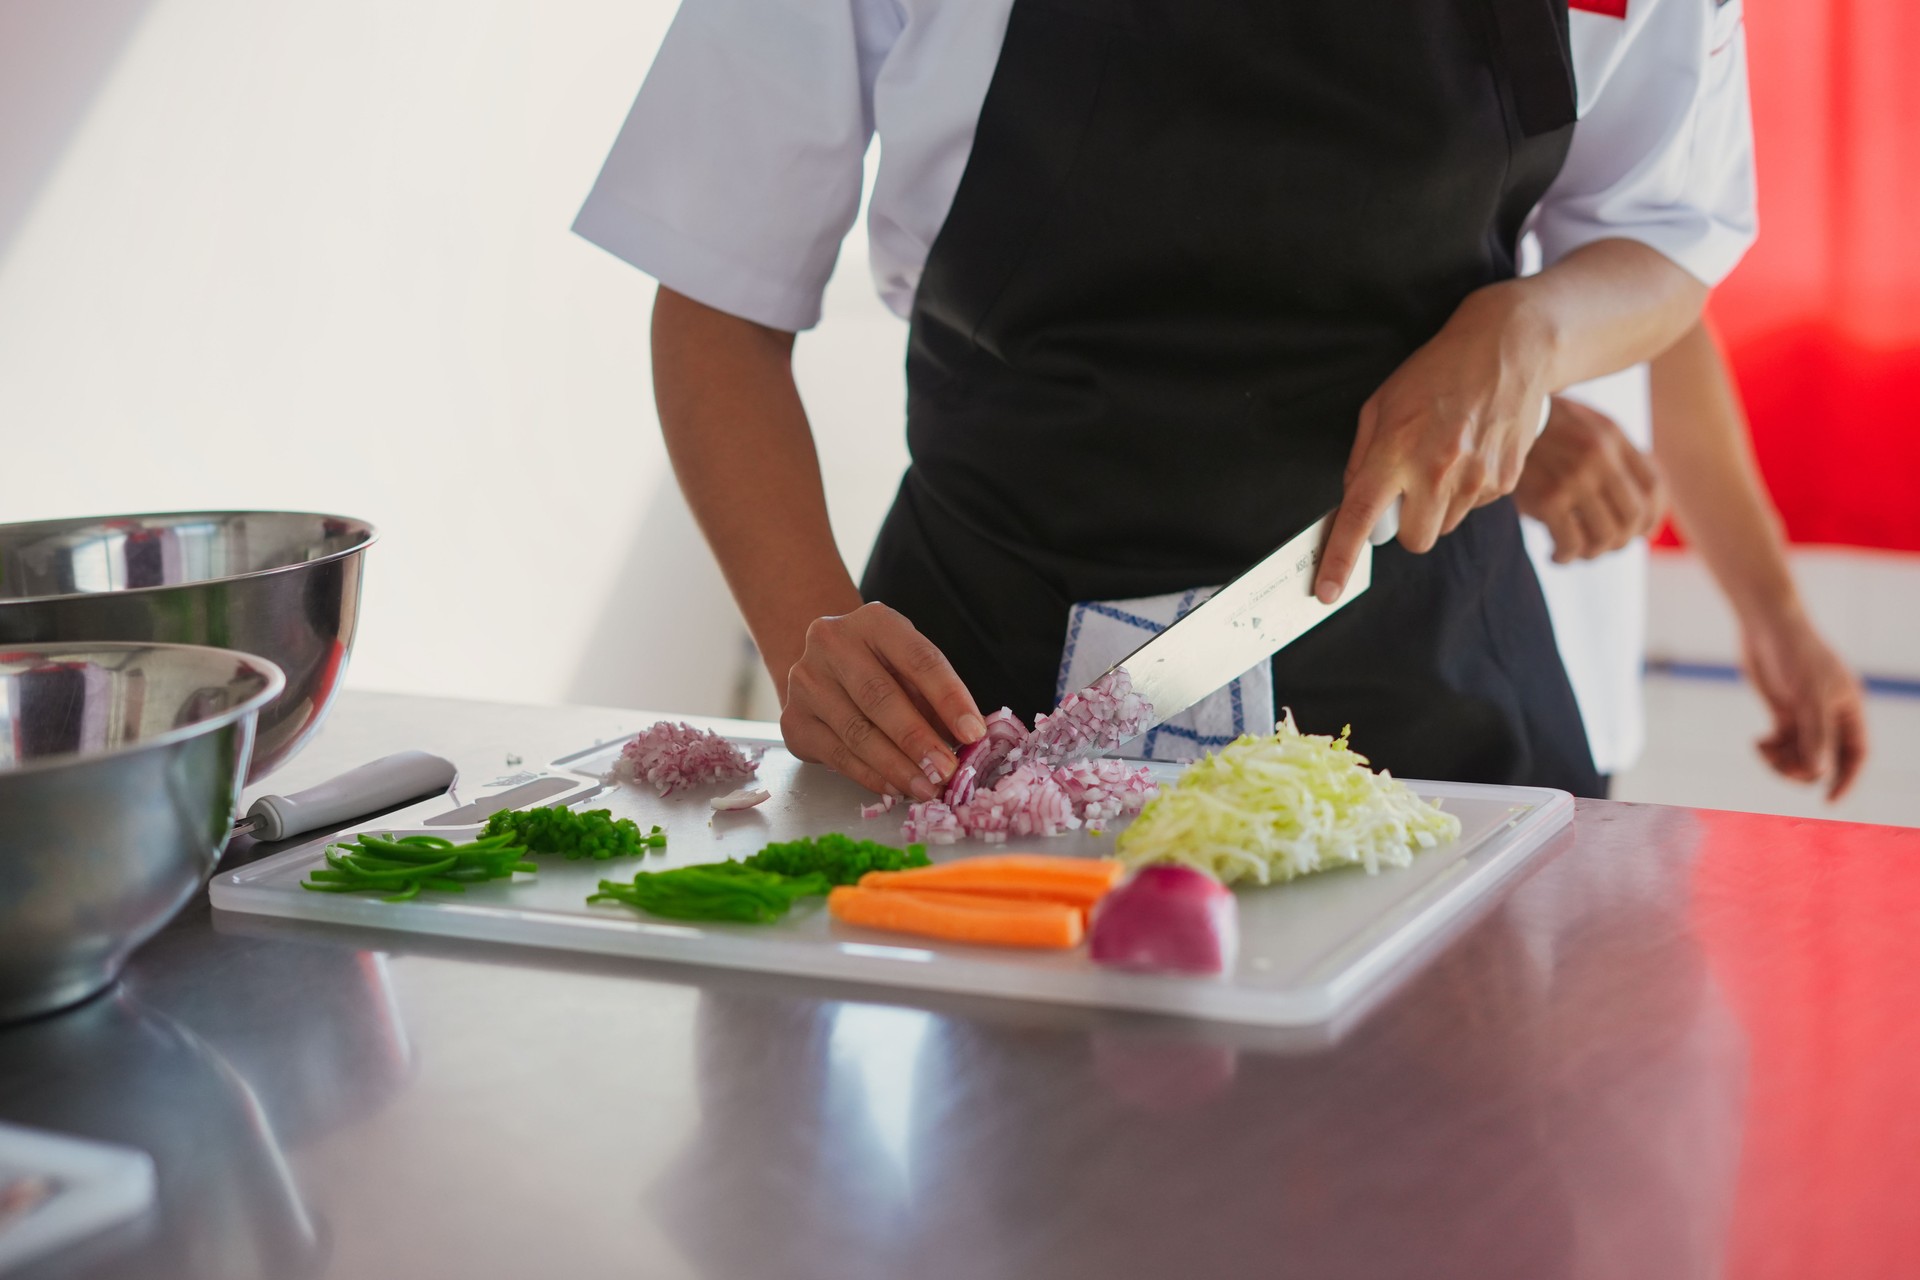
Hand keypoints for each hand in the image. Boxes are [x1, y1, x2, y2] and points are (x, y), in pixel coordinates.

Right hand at [780, 602, 986, 798]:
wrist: (822, 669)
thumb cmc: (880, 669)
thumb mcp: (909, 668)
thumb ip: (935, 699)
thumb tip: (968, 741)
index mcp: (874, 622)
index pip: (918, 658)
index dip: (948, 697)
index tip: (974, 732)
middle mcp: (831, 643)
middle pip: (880, 696)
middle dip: (918, 739)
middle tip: (946, 770)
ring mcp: (806, 681)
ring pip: (856, 732)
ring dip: (897, 766)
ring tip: (926, 787)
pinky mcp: (793, 720)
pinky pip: (837, 755)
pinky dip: (870, 776)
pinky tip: (895, 787)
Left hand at [1317, 285, 1551, 601]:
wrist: (1507, 348)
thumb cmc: (1434, 373)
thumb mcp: (1381, 405)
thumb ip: (1363, 457)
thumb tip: (1353, 502)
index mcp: (1395, 452)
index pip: (1360, 518)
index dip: (1341, 560)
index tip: (1328, 591)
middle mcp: (1436, 471)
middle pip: (1414, 540)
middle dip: (1406, 525)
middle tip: (1407, 490)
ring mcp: (1476, 478)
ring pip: (1445, 525)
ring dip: (1437, 505)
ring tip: (1444, 456)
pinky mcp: (1505, 480)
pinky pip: (1475, 507)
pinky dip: (1467, 490)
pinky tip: (1470, 452)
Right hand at [1513, 396, 1666, 562]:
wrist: (1491, 419)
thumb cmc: (1538, 430)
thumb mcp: (1582, 426)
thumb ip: (1612, 455)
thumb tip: (1640, 504)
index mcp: (1612, 437)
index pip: (1654, 486)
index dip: (1653, 517)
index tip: (1639, 532)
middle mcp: (1600, 457)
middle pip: (1634, 516)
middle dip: (1622, 540)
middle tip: (1602, 544)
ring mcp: (1575, 478)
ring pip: (1606, 535)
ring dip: (1593, 552)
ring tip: (1578, 551)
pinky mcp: (1547, 498)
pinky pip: (1572, 543)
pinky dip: (1566, 556)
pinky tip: (1556, 554)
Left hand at [1741, 610, 1868, 800]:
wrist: (1766, 627)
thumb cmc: (1795, 654)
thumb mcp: (1808, 696)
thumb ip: (1814, 734)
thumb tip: (1816, 772)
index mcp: (1848, 710)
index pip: (1856, 755)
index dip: (1847, 780)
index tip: (1828, 801)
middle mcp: (1829, 716)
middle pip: (1824, 760)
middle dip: (1803, 769)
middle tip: (1781, 763)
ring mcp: (1804, 715)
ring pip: (1798, 755)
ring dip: (1781, 762)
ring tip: (1764, 749)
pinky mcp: (1781, 712)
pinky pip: (1779, 745)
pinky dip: (1768, 750)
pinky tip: (1756, 742)